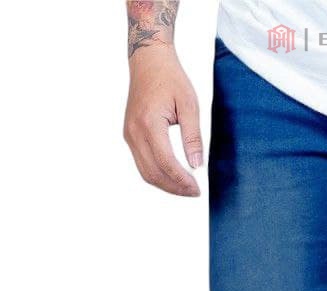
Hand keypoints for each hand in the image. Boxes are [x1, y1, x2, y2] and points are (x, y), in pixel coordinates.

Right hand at [124, 47, 202, 197]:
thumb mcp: (189, 104)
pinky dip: (157, 174)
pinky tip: (173, 177)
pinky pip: (142, 163)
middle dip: (174, 187)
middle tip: (193, 192)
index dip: (181, 180)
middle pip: (153, 173)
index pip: (165, 162)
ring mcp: (129, 135)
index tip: (197, 188)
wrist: (148, 61)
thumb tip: (197, 165)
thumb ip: (193, 136)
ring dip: (165, 185)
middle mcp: (134, 132)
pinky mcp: (129, 136)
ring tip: (185, 188)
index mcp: (149, 123)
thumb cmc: (170, 79)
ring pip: (145, 172)